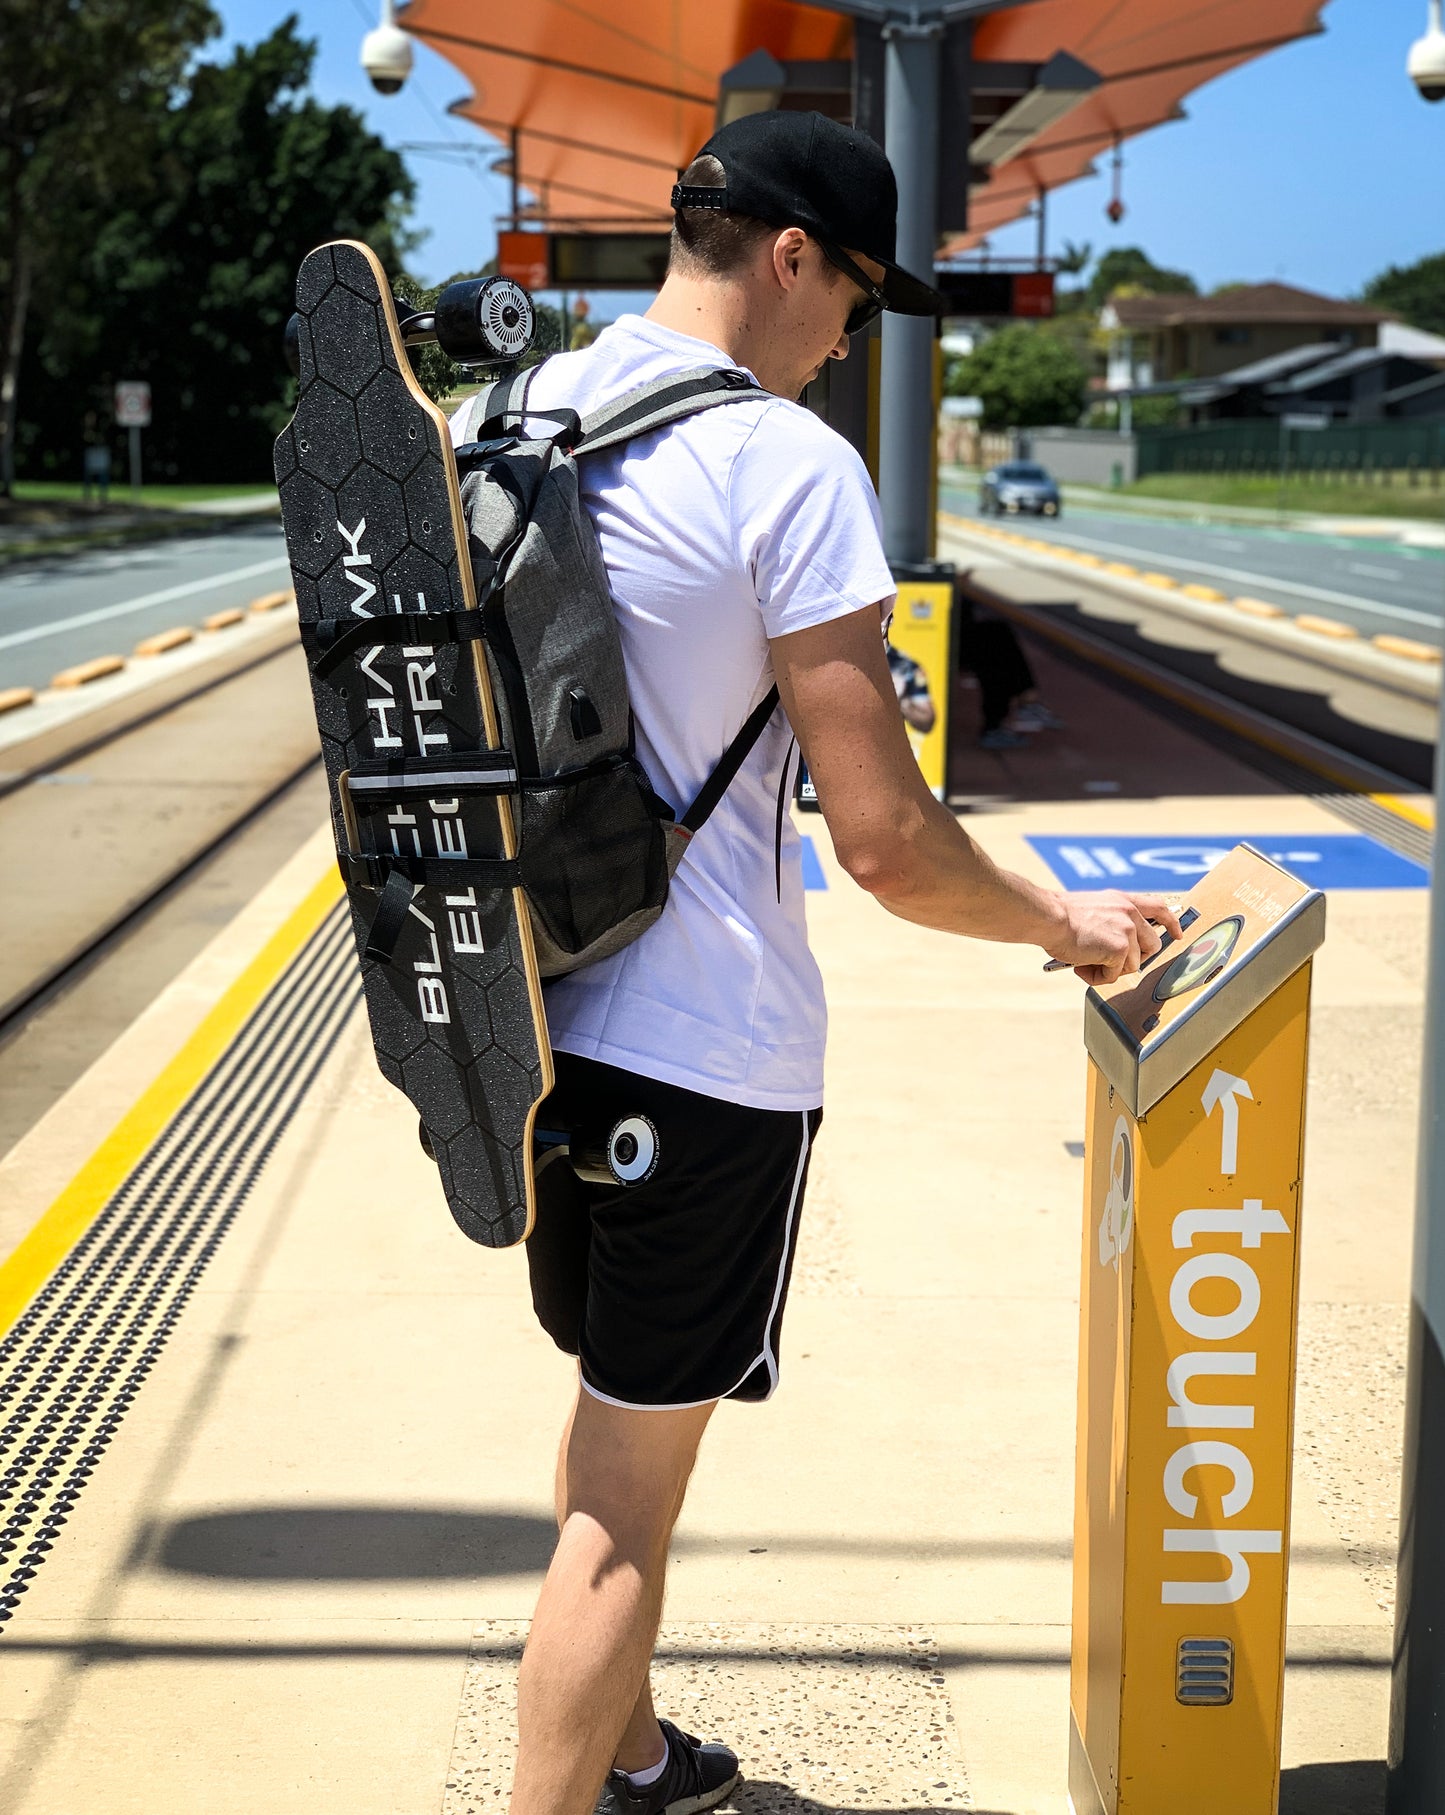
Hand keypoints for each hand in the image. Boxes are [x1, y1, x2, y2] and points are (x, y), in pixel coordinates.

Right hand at [1046, 892, 1183, 985]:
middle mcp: (1130, 913)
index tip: (1177, 934)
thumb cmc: (1061, 916)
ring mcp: (1128, 931)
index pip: (1159, 908)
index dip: (1171, 923)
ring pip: (1132, 965)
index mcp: (1123, 901)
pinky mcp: (1120, 950)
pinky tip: (1082, 964)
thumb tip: (1116, 948)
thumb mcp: (1095, 908)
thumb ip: (1111, 921)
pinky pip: (1115, 975)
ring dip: (1109, 969)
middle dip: (1134, 959)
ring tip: (1086, 961)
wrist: (1050, 917)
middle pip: (1152, 946)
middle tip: (1110, 961)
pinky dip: (1097, 975)